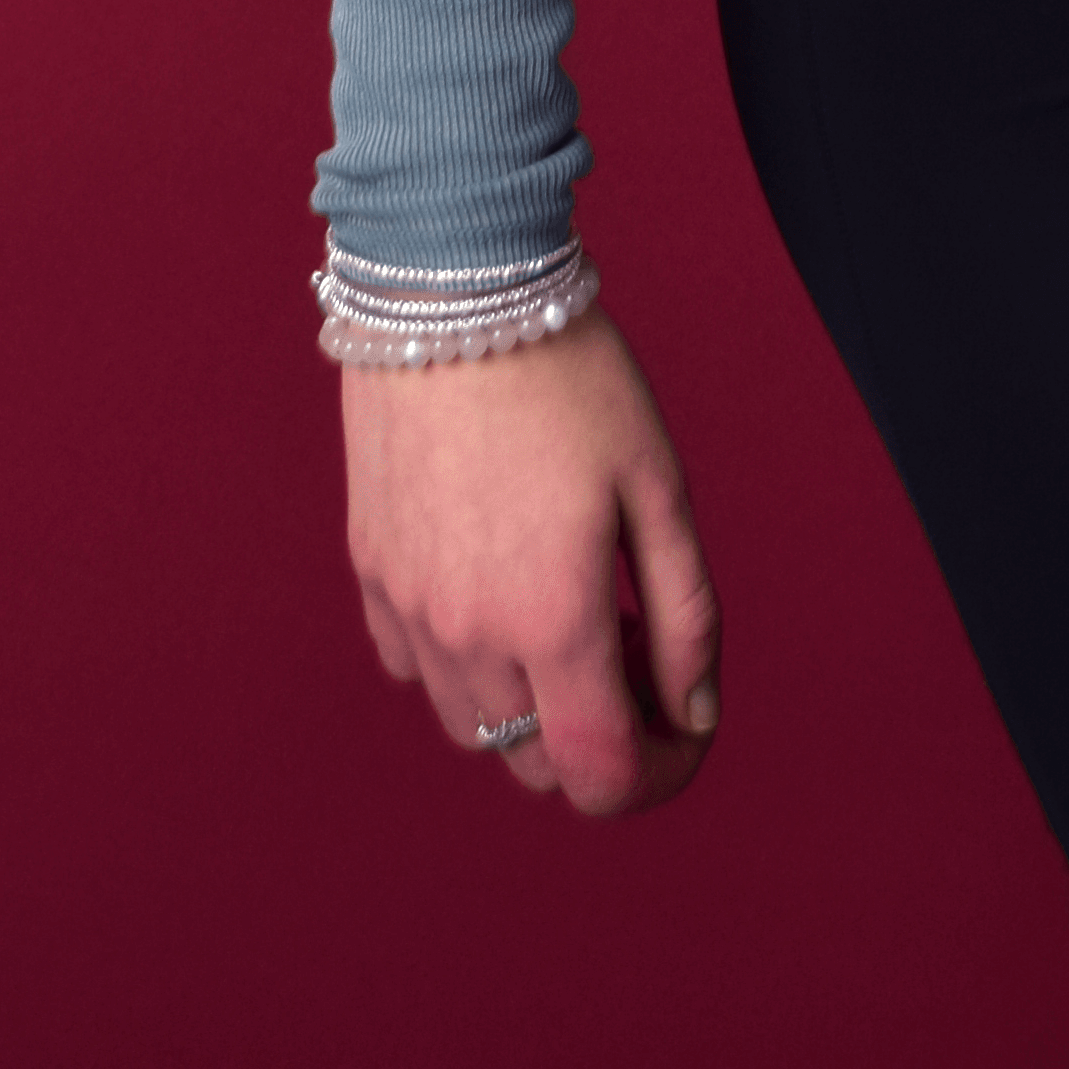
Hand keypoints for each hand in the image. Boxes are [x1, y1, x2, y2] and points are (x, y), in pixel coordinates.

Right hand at [341, 310, 720, 817]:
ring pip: (474, 728)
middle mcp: (470, 636)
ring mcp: (410, 610)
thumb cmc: (573, 379)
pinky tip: (503, 586)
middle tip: (638, 644)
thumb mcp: (658, 486)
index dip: (659, 778)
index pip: (601, 778)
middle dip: (600, 737)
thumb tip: (697, 712)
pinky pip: (418, 669)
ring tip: (573, 611)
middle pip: (536, 766)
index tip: (686, 732)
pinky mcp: (370, 574)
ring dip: (531, 707)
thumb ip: (685, 614)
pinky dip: (468, 664)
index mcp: (553, 620)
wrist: (454, 289)